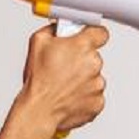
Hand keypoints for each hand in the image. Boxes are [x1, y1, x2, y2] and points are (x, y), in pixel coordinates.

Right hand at [19, 23, 108, 138]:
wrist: (39, 110)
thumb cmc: (38, 80)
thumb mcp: (37, 42)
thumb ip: (53, 29)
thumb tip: (59, 28)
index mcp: (82, 46)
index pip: (101, 33)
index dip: (93, 35)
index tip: (88, 38)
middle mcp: (94, 64)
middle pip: (93, 57)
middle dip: (80, 60)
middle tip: (63, 66)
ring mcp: (97, 84)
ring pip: (94, 77)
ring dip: (82, 79)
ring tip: (63, 85)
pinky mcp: (98, 102)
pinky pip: (94, 95)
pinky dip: (83, 95)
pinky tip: (69, 96)